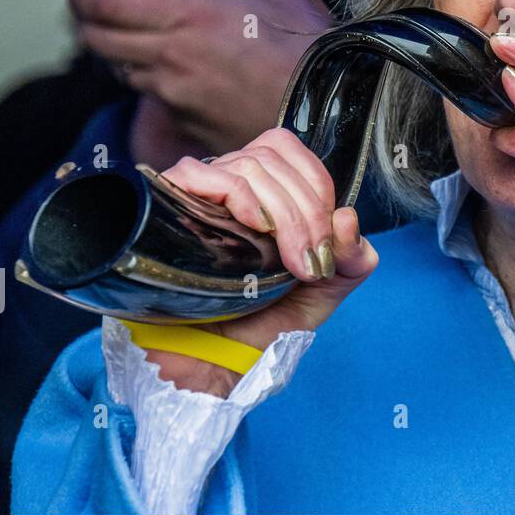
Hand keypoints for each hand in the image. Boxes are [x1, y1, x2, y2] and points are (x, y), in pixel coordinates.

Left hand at [71, 0, 331, 162]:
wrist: (329, 108)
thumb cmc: (308, 45)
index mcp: (187, 13)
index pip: (102, 3)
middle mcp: (169, 54)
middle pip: (96, 39)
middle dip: (90, 21)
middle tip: (100, 8)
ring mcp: (173, 93)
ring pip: (120, 69)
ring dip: (121, 52)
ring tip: (141, 38)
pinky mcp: (183, 122)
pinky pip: (152, 97)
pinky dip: (153, 81)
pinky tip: (178, 72)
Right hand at [137, 128, 377, 394]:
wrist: (211, 365)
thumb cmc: (259, 324)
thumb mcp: (321, 291)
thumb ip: (351, 258)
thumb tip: (348, 218)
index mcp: (260, 191)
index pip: (287, 149)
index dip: (316, 184)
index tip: (327, 237)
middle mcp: (225, 185)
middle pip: (272, 158)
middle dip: (306, 209)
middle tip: (312, 260)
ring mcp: (194, 194)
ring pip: (246, 166)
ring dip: (284, 212)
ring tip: (290, 260)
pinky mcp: (164, 206)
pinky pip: (199, 173)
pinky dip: (238, 195)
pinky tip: (255, 226)